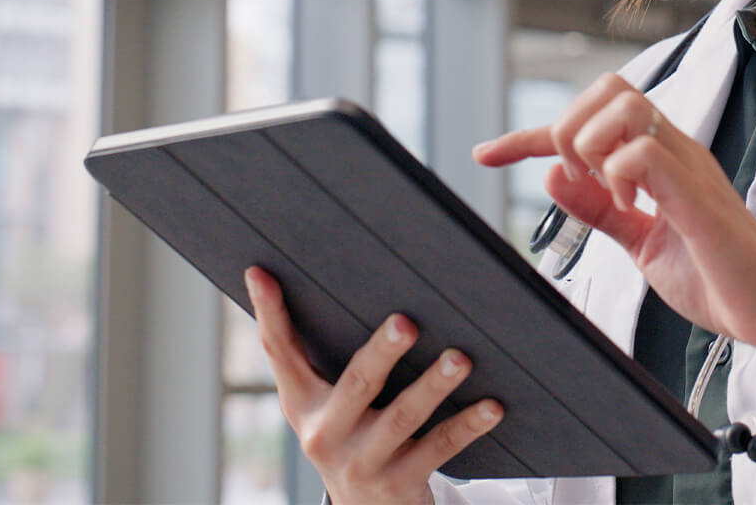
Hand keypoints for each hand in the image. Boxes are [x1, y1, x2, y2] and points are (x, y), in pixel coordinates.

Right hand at [245, 266, 502, 504]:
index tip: (263, 272)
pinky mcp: (400, 483)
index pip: (280, 352)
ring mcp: (364, 462)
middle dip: (382, 353)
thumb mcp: (325, 404)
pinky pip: (440, 447)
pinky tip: (492, 405)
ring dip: (434, 385)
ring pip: (403, 417)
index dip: (269, 312)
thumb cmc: (350, 437)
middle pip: (356, 384)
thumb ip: (320, 357)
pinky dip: (468, 424)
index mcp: (304, 404)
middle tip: (406, 323)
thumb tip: (320, 282)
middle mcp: (327, 433)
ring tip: (461, 359)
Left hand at [473, 73, 755, 377]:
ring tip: (605, 195)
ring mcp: (687, 166)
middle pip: (608, 86)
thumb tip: (554, 177)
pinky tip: (630, 209)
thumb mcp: (640, 244)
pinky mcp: (696, 194)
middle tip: (574, 180)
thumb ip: (600, 212)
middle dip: (565, 127)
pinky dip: (617, 177)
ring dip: (590, 145)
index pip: (591, 117)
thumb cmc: (718, 278)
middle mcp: (674, 150)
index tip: (487, 154)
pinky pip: (642, 153)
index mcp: (661, 160)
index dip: (529, 134)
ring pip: (621, 104)